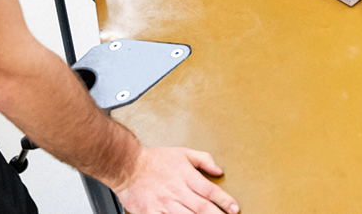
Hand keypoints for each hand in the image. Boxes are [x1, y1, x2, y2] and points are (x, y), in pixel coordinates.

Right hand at [113, 147, 238, 213]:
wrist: (127, 166)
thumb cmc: (154, 159)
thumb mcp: (183, 152)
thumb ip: (203, 160)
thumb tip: (219, 170)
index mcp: (186, 176)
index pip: (210, 191)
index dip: (225, 201)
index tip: (235, 208)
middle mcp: (177, 191)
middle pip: (202, 207)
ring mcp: (164, 203)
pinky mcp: (151, 212)